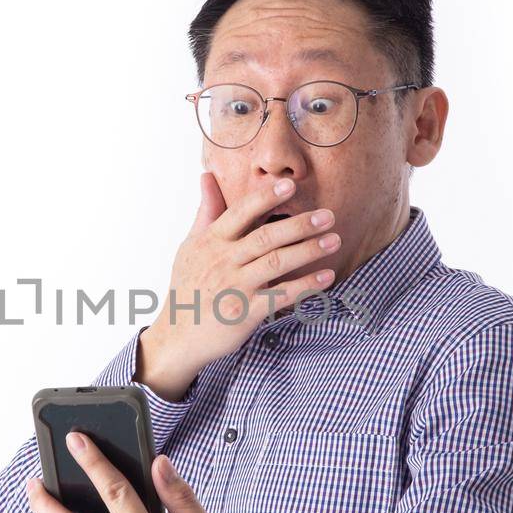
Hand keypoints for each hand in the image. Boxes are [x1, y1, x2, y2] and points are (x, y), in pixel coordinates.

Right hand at [137, 172, 337, 400]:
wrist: (178, 335)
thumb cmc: (187, 287)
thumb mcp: (191, 246)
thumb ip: (206, 212)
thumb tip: (207, 176)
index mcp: (211, 242)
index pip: (240, 213)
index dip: (265, 198)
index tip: (290, 186)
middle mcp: (222, 262)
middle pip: (265, 237)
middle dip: (300, 224)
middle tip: (328, 215)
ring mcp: (234, 287)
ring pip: (276, 263)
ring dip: (308, 250)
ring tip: (334, 240)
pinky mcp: (244, 312)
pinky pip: (281, 295)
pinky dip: (306, 285)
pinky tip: (327, 276)